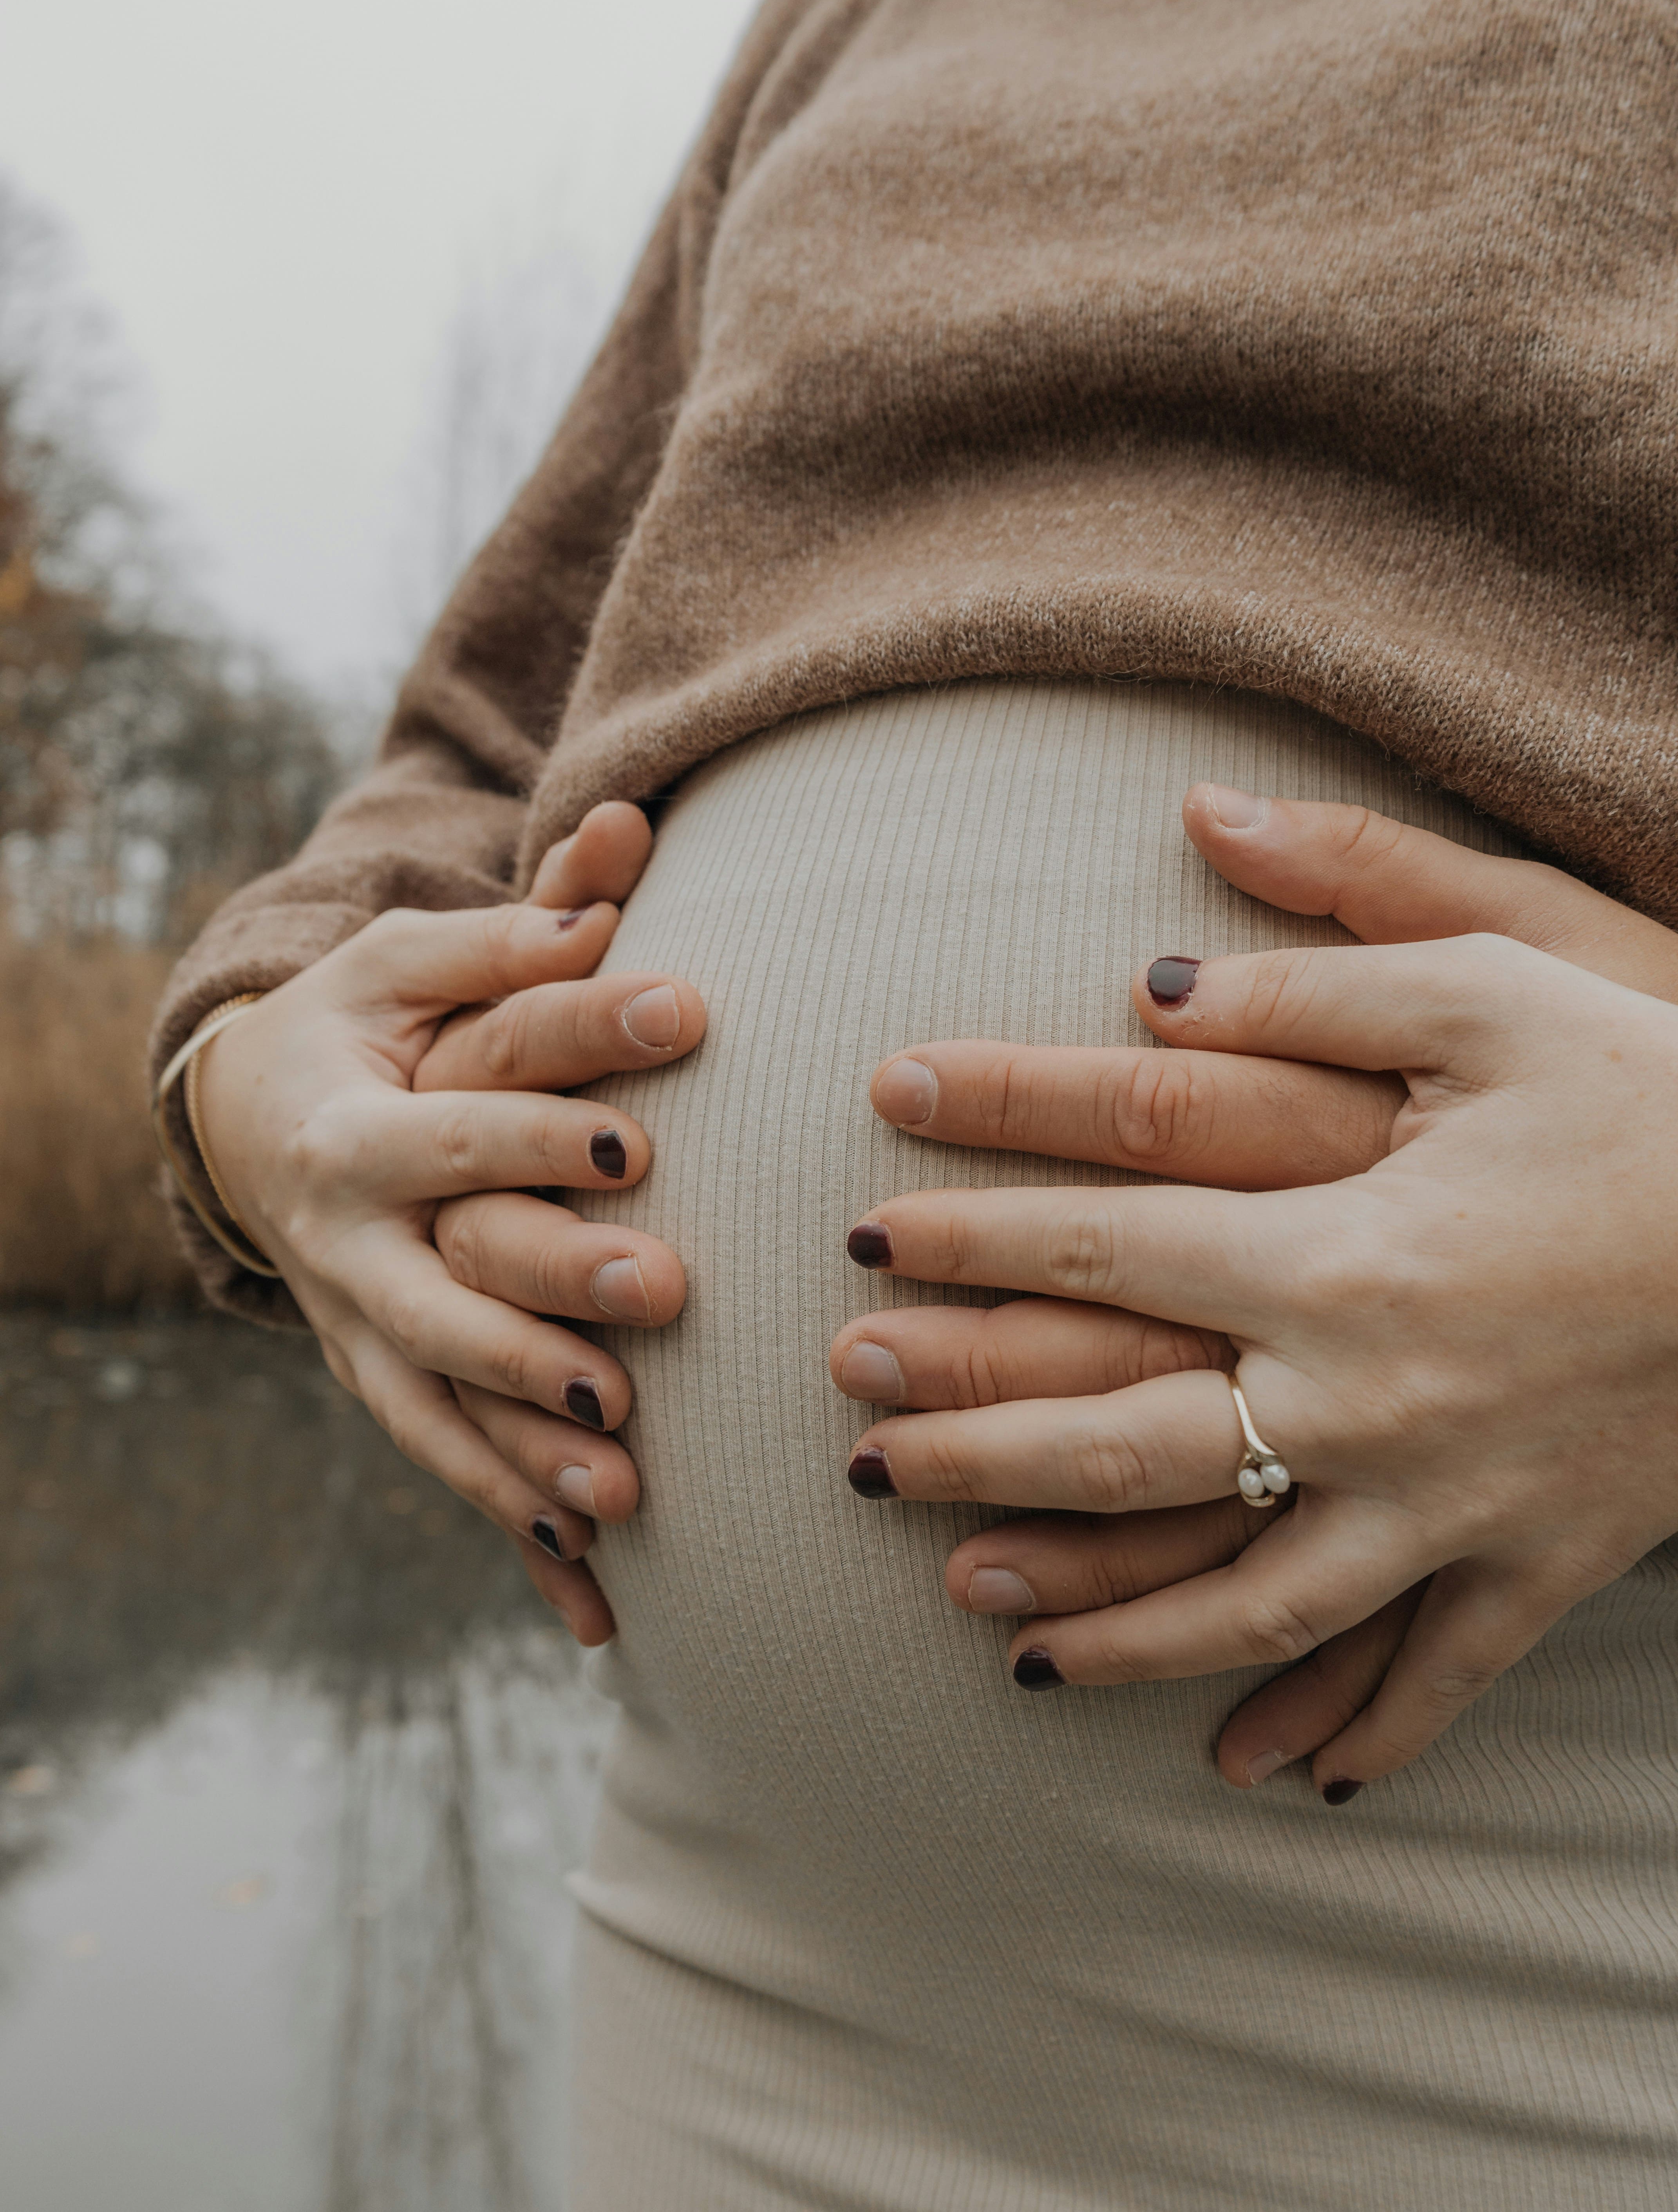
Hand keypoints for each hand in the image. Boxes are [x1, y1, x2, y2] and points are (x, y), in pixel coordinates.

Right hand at [199, 802, 705, 1643]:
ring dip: (528, 1454)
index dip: (546, 1126)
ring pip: (442, 1407)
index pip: (463, 1128)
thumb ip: (517, 922)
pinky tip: (597, 1604)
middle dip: (546, 1303)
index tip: (643, 1133)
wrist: (247, 1122)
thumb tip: (628, 840)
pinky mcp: (384, 1383)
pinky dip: (515, 1532)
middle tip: (662, 1300)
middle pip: (447, 1286)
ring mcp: (360, 1330)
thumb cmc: (353, 1023)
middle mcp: (349, 1245)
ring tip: (629, 1491)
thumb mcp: (406, 960)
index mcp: (355, 1131)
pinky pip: (449, 1466)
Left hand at [833, 790, 1677, 1792]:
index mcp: (1342, 1247)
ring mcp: (1449, 1502)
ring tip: (980, 1622)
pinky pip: (1423, 1675)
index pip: (1103, 1238)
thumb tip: (1157, 974)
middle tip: (853, 1446)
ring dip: (1099, 1616)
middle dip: (971, 1442)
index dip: (967, 1230)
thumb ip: (1319, 967)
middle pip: (1121, 1436)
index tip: (858, 1231)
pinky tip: (1262, 1771)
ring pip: (1236, 1593)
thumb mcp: (1502, 985)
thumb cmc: (1671, 1091)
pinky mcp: (1538, 1561)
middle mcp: (1368, 1396)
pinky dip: (1343, 1725)